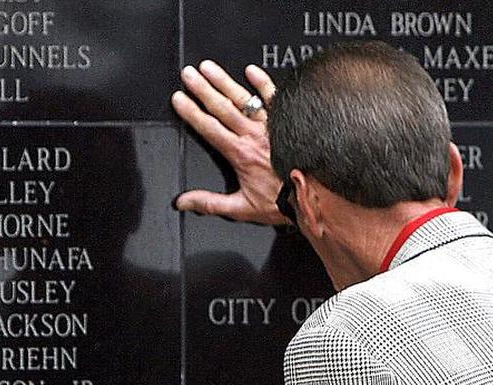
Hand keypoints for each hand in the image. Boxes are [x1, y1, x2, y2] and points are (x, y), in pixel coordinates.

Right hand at [172, 60, 289, 224]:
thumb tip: (184, 202)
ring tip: (209, 67)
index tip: (179, 98)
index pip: (209, 128)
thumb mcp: (242, 208)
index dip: (191, 112)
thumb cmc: (282, 202)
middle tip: (188, 74)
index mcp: (240, 154)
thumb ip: (210, 203)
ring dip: (224, 81)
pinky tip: (251, 70)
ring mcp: (270, 126)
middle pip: (222, 107)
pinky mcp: (287, 122)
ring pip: (244, 99)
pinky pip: (274, 98)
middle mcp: (253, 136)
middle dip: (202, 89)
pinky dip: (264, 82)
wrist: (313, 197)